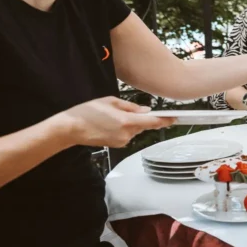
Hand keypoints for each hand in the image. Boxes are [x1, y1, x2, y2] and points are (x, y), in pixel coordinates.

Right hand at [56, 97, 173, 147]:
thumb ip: (131, 107)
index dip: (166, 120)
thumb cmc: (88, 112)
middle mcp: (127, 133)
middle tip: (129, 111)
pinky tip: (110, 124)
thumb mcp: (110, 101)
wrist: (71, 129)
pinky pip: (127, 134)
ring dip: (131, 123)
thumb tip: (145, 110)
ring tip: (112, 116)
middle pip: (144, 125)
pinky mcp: (117, 145)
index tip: (175, 118)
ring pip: (135, 130)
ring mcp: (122, 141)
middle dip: (141, 117)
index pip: (153, 121)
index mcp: (127, 121)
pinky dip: (124, 128)